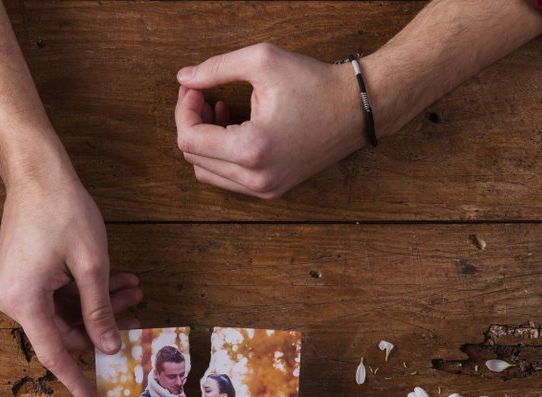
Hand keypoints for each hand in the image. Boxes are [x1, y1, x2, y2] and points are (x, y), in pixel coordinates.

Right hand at [0, 166, 141, 396]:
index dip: (78, 380)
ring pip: (63, 312)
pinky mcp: (20, 275)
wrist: (36, 171)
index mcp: (23, 301)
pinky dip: (83, 291)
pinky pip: (55, 296)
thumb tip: (110, 347)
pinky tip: (115, 281)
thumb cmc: (63, 210)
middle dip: (102, 324)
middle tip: (137, 313)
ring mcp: (13, 287)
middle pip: (63, 331)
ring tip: (132, 289)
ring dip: (98, 304)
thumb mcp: (91, 265)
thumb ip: (100, 311)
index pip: (55, 355)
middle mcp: (10, 299)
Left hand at [175, 44, 366, 198]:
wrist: (357, 109)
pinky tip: (233, 126)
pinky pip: (229, 178)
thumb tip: (183, 77)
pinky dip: (221, 154)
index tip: (194, 86)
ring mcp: (264, 189)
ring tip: (218, 109)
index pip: (189, 139)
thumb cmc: (316, 84)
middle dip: (190, 122)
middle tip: (202, 93)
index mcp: (252, 150)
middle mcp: (256, 179)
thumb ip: (216, 68)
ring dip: (204, 141)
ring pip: (207, 172)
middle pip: (194, 157)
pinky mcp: (272, 190)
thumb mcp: (263, 61)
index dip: (184, 108)